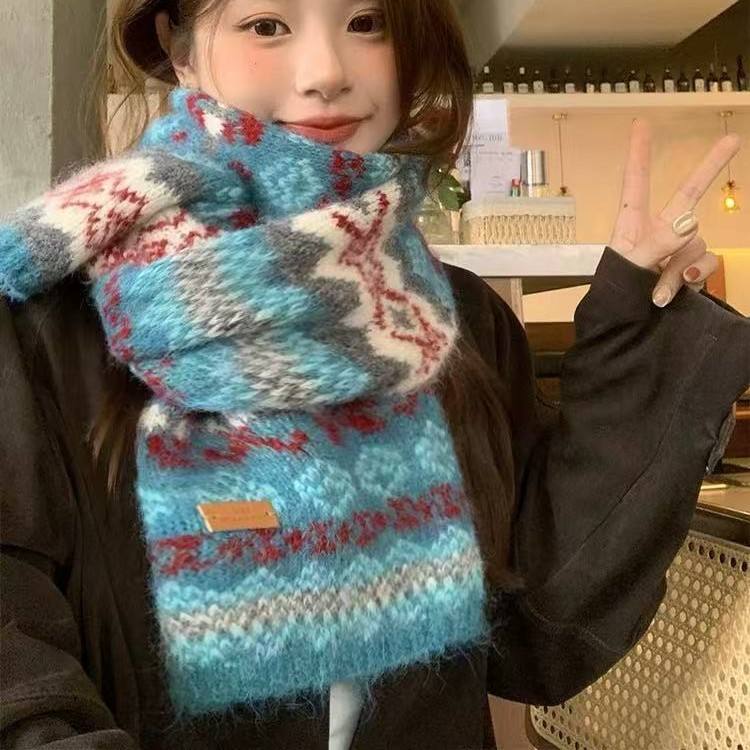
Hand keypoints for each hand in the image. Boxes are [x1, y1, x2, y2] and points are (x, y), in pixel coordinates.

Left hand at [609, 119, 740, 306]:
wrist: (625, 333)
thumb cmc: (614, 298)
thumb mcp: (628, 270)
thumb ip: (655, 246)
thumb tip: (687, 222)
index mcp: (630, 227)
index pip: (635, 184)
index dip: (638, 154)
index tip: (640, 124)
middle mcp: (657, 234)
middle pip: (687, 195)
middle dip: (709, 168)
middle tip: (732, 139)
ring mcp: (677, 253)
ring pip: (696, 243)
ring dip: (681, 267)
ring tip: (658, 291)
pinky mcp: (691, 271)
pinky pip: (705, 263)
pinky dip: (696, 275)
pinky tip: (682, 287)